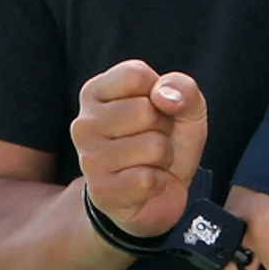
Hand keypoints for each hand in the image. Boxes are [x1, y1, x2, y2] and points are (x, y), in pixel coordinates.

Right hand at [70, 60, 205, 238]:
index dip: (160, 93)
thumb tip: (164, 96)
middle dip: (164, 128)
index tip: (156, 109)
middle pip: (146, 111)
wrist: (155, 194)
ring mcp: (88, 159)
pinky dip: (159, 182)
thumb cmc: (165, 140)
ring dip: (164, 157)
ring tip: (150, 162)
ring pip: (153, 146)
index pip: (135, 75)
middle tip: (153, 140)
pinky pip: (149, 179)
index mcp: (96, 92)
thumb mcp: (185, 107)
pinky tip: (145, 184)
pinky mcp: (101, 191)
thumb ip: (182, 88)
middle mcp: (83, 123)